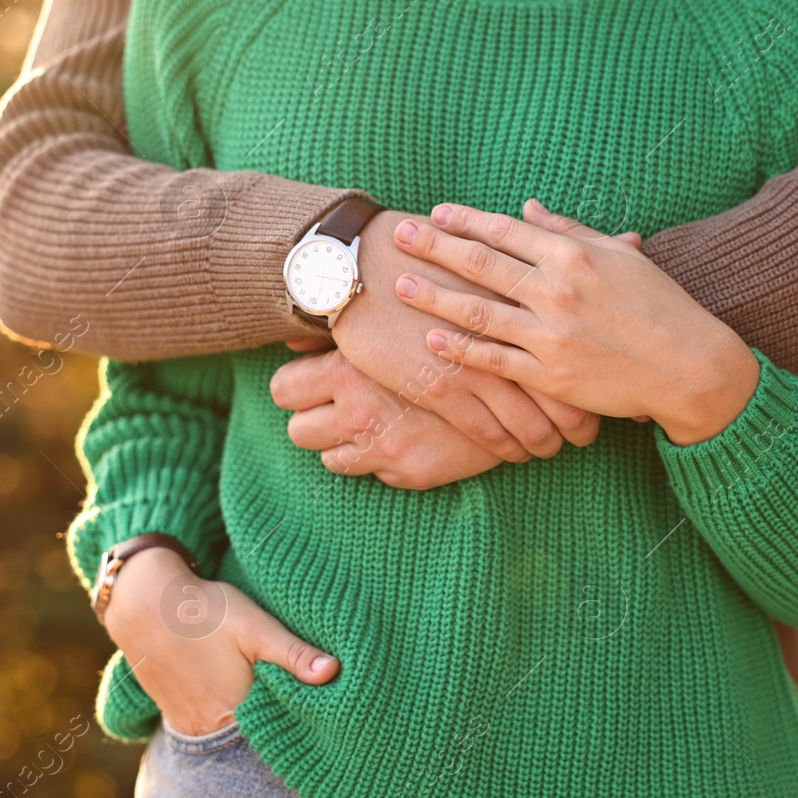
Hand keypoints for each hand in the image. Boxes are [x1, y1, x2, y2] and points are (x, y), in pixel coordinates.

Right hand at [102, 548, 338, 735]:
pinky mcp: (174, 716)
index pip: (278, 734)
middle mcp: (209, 729)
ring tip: (265, 701)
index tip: (318, 714)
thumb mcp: (256, 626)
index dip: (299, 725)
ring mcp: (188, 726)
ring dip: (249, 724)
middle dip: (275, 727)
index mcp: (235, 712)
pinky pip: (207, 730)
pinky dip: (225, 720)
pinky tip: (234, 697)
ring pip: (229, 736)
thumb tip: (334, 672)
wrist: (143, 602)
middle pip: (254, 740)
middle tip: (295, 706)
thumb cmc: (205, 610)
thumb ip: (294, 653)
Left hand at [271, 344, 508, 488]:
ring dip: (344, 444)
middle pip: (298, 431)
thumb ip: (336, 334)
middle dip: (313, 420)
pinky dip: (381, 460)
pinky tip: (404, 435)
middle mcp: (360, 411)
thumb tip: (292, 344)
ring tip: (371, 421)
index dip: (294, 388)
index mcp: (350, 369)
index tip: (307, 385)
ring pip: (329, 459)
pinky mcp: (411, 472)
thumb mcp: (391, 322)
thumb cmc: (446, 331)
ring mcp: (385, 446)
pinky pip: (372, 475)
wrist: (513, 374)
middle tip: (334, 407)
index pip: (284, 390)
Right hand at [330, 210, 599, 461]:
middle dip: (579, 424)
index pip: (578, 351)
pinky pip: (487, 433)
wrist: (361, 267)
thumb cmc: (429, 250)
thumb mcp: (496, 246)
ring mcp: (474, 364)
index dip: (595, 382)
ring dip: (543, 443)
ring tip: (550, 451)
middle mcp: (509, 332)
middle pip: (562, 394)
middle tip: (587, 437)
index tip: (606, 398)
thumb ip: (554, 250)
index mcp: (528, 293)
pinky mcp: (440, 387)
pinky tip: (513, 453)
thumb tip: (628, 236)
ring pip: (527, 422)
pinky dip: (506, 448)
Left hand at [392, 200, 761, 445]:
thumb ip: (569, 231)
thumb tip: (526, 207)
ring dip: (436, 296)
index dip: (466, 221)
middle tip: (399, 234)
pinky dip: (462, 348)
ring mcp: (551, 334)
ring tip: (403, 284)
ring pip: (480, 310)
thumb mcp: (618, 257)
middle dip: (436, 246)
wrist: (687, 366)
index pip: (506, 231)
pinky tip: (433, 338)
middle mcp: (557, 291)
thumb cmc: (659, 306)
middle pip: (482, 263)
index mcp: (573, 256)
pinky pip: (496, 359)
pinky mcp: (550, 375)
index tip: (436, 213)